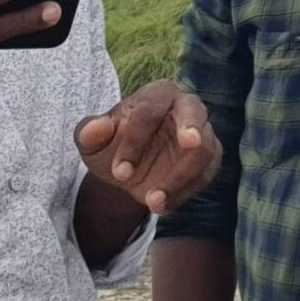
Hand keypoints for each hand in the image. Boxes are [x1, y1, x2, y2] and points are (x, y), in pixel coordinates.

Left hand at [77, 81, 219, 215]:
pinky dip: (186, 192)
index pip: (150, 110)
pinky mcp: (210, 156)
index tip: (118, 173)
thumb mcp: (92, 142)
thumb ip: (89, 133)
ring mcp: (202, 131)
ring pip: (205, 148)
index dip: (135, 141)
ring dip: (181, 178)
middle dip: (192, 127)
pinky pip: (207, 172)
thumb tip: (94, 128)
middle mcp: (185, 106)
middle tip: (189, 143)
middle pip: (195, 111)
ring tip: (153, 203)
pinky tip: (163, 206)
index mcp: (156, 94)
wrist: (128, 168)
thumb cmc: (111, 145)